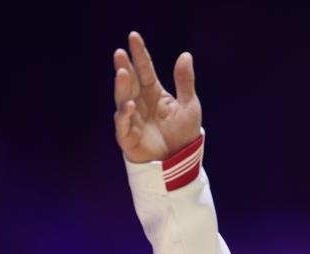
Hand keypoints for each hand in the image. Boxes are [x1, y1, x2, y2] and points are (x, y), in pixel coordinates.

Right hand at [113, 31, 201, 162]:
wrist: (181, 161)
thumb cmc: (184, 134)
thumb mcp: (189, 106)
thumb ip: (185, 82)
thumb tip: (185, 54)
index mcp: (154, 93)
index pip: (145, 70)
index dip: (139, 54)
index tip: (133, 36)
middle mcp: (140, 102)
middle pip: (131, 82)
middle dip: (125, 67)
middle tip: (121, 53)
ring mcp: (132, 118)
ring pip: (123, 99)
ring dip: (122, 86)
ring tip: (122, 72)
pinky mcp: (128, 136)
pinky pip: (124, 124)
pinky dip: (125, 115)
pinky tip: (129, 105)